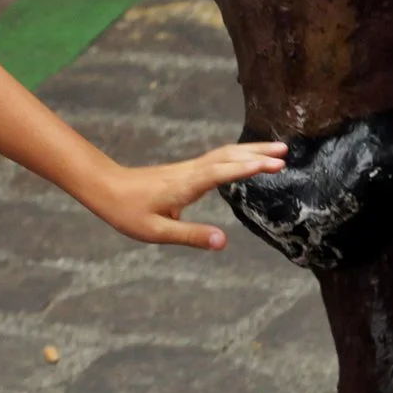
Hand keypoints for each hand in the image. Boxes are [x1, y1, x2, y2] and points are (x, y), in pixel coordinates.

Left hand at [83, 140, 287, 249]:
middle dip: (258, 153)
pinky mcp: (188, 170)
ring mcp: (190, 168)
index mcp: (186, 185)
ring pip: (225, 153)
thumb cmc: (128, 211)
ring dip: (251, 150)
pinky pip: (219, 157)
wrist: (107, 187)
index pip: (222, 173)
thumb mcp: (157, 232)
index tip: (273, 165)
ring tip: (277, 150)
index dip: (248, 168)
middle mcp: (191, 172)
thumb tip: (222, 242)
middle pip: (229, 156)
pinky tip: (247, 157)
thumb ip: (191, 236)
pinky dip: (238, 154)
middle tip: (285, 154)